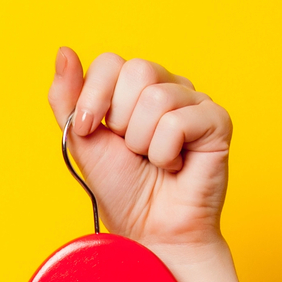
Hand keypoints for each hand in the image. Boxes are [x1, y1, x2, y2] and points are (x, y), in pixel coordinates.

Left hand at [48, 49, 232, 250]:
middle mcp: (166, 87)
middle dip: (121, 122)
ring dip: (143, 142)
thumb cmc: (122, 189)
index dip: (93, 98)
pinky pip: (178, 121)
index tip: (89, 131)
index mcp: (134, 89)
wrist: (150, 231)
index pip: (109, 62)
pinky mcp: (217, 120)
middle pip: (135, 70)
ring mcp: (194, 101)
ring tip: (154, 161)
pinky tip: (176, 165)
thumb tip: (64, 51)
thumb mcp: (82, 140)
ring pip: (156, 98)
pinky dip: (165, 153)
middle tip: (133, 150)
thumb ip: (68, 97)